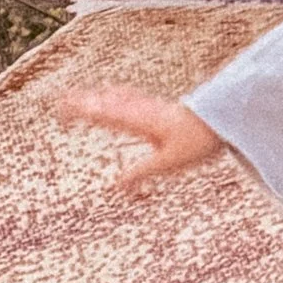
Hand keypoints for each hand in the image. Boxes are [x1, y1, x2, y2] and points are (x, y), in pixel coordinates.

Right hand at [48, 85, 231, 193]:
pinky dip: (114, 94)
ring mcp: (149, 105)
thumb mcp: (168, 163)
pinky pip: (129, 96)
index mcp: (137, 120)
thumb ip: (141, 174)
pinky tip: (114, 94)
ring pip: (115, 96)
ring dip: (95, 96)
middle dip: (80, 101)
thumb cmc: (197, 142)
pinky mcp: (158, 106)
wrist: (224, 121)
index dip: (78, 110)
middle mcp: (140, 108)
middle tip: (58, 103)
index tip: (59, 111)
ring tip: (78, 97)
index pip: (100, 113)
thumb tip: (118, 188)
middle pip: (103, 101)